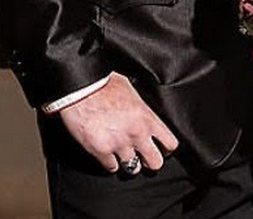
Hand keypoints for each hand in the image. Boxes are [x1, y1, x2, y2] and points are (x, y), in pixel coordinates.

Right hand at [58, 73, 178, 172]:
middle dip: (150, 161)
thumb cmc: (104, 83)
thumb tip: (143, 113)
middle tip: (144, 156)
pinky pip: (111, 167)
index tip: (162, 148)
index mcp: (147, 118)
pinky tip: (109, 155)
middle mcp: (136, 134)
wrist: (81, 88)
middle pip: (155, 163)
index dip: (166, 148)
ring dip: (129, 163)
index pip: (170, 143)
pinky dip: (110, 163)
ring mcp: (119, 144)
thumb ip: (141, 108)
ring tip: (125, 156)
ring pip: (133, 169)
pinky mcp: (101, 151)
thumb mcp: (132, 91)